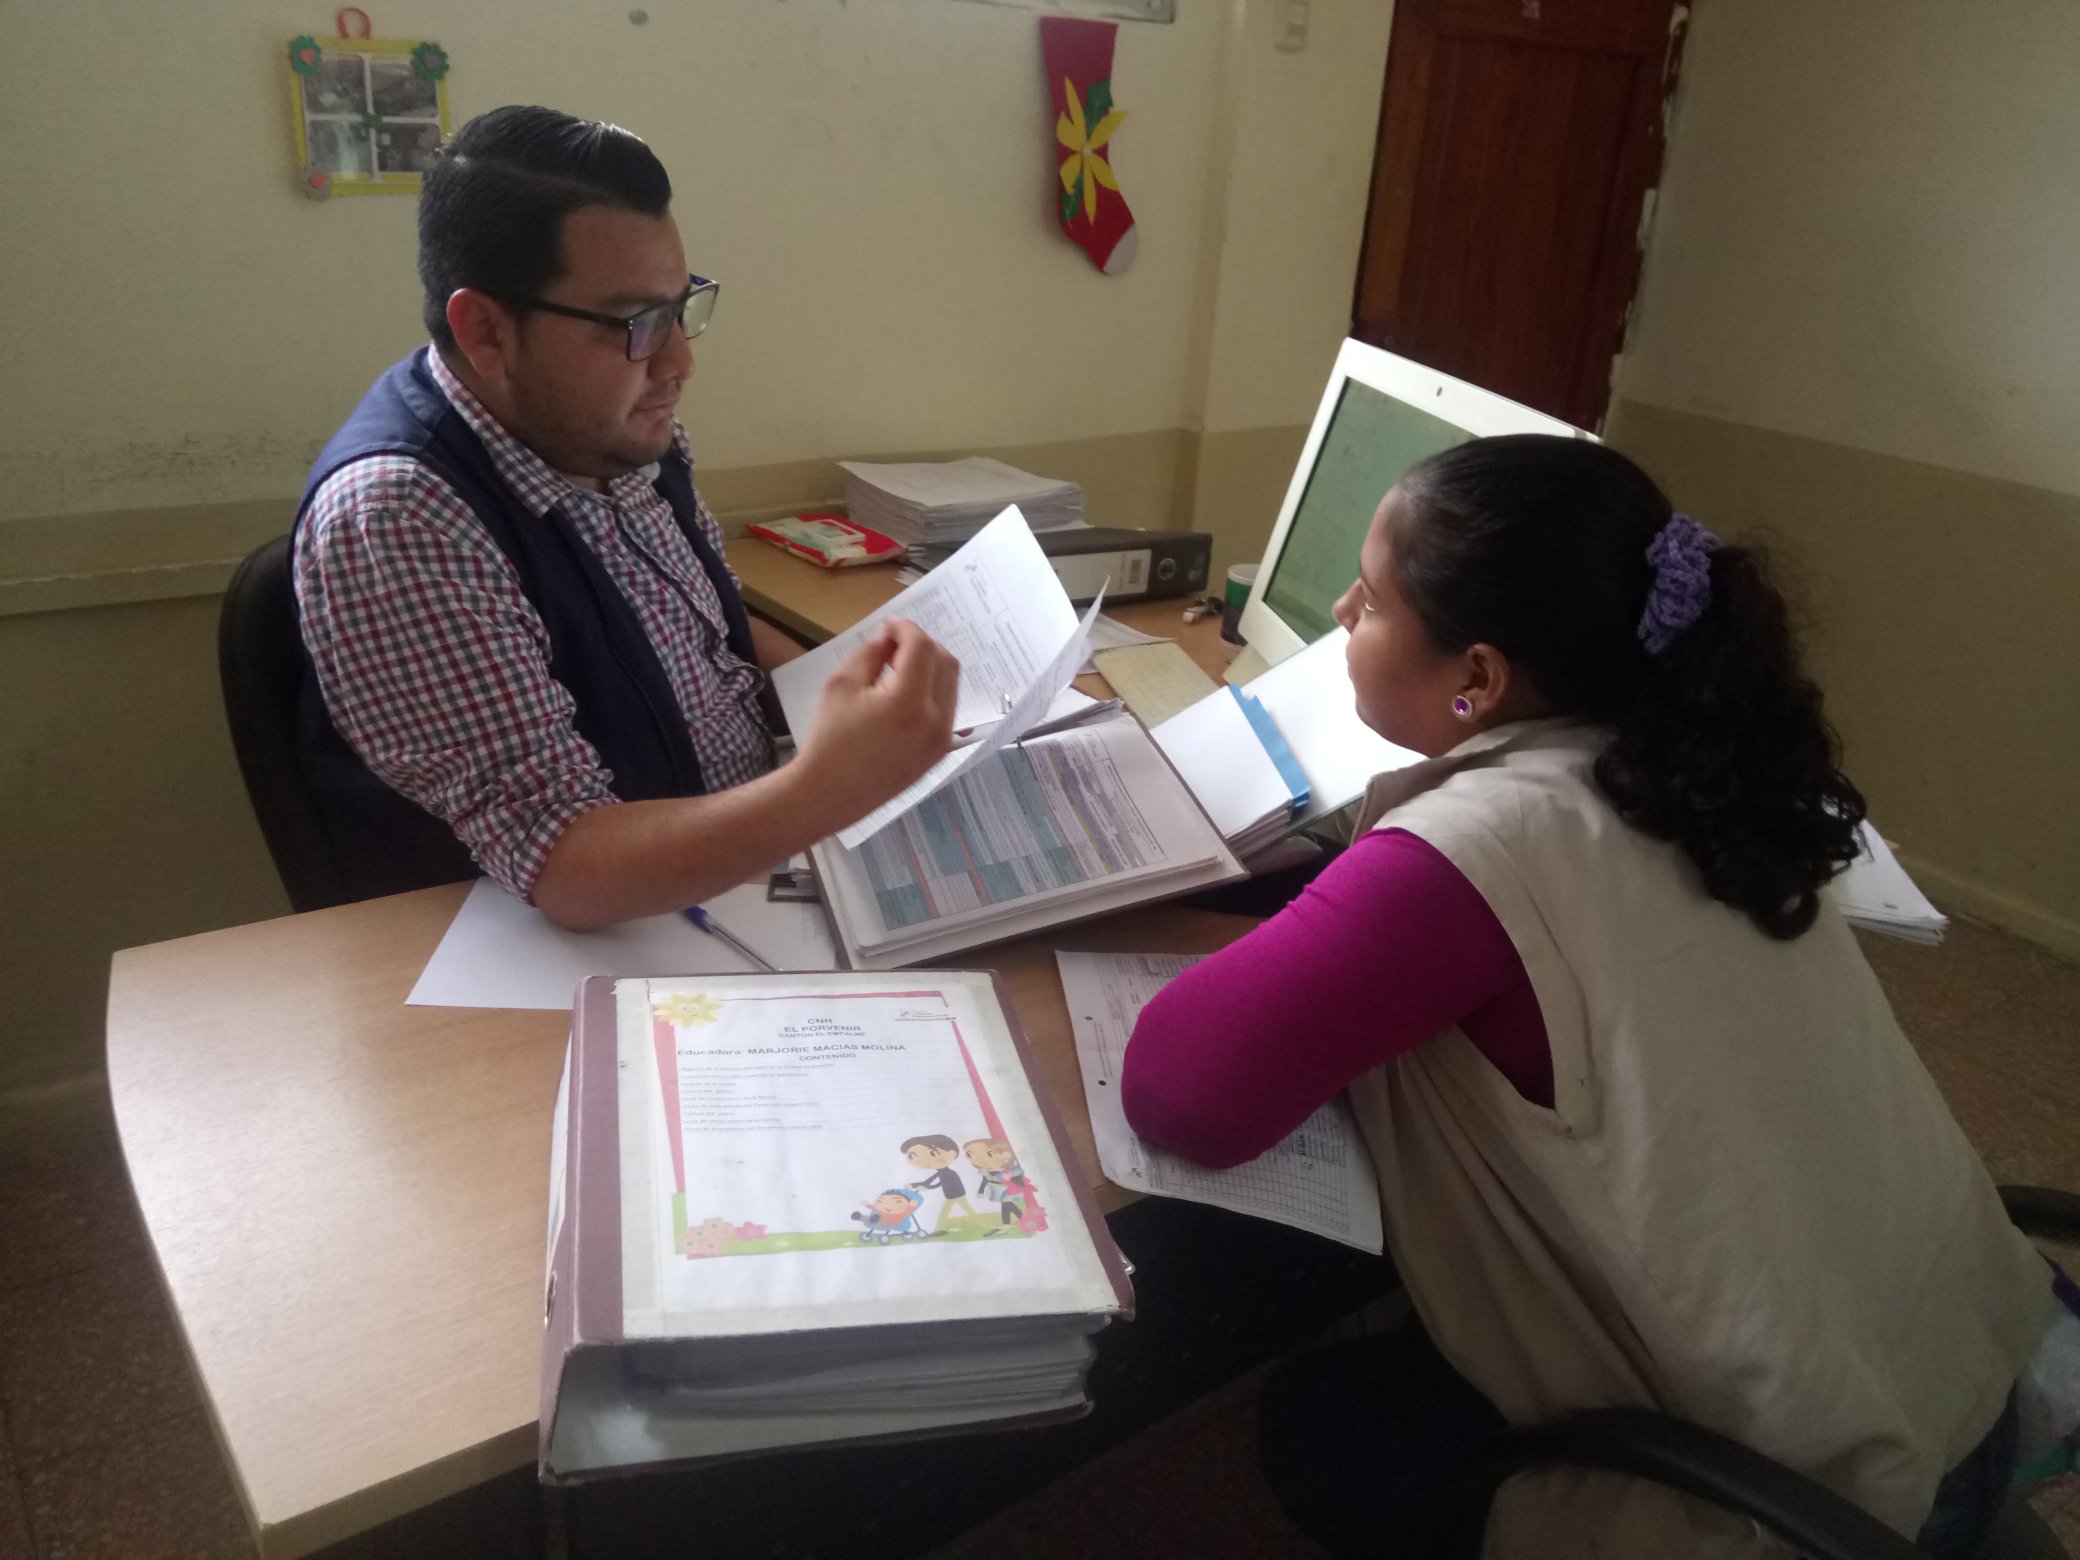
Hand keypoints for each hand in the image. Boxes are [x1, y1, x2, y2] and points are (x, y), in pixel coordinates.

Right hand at [795, 619, 957, 829]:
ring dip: (931, 667)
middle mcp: (936, 720)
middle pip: (945, 662)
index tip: (889, 627)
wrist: (830, 793)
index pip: (922, 647)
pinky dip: (933, 692)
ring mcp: (942, 739)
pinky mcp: (940, 752)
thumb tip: (891, 638)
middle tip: (894, 645)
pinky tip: (907, 693)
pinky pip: (948, 710)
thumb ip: (872, 653)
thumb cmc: (830, 738)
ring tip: (900, 668)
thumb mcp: (843, 684)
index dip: (906, 629)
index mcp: (909, 701)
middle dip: (922, 645)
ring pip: (951, 685)